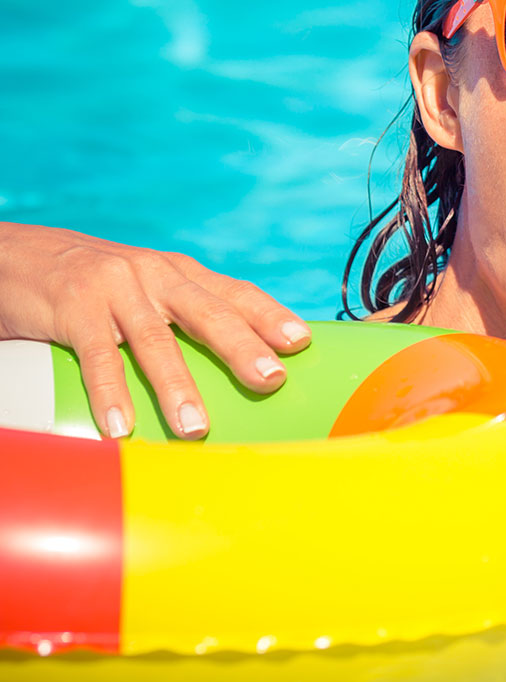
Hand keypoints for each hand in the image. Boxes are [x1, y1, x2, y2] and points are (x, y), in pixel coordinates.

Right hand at [0, 224, 308, 438]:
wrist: (17, 256)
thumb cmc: (94, 285)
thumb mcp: (145, 288)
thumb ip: (183, 313)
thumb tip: (238, 358)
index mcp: (178, 273)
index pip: (234, 292)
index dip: (269, 315)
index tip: (301, 342)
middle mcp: (153, 276)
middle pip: (207, 313)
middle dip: (241, 347)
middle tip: (269, 380)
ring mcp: (114, 290)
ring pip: (155, 340)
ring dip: (176, 385)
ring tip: (196, 426)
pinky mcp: (74, 308)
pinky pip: (97, 357)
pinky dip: (110, 392)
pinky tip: (121, 425)